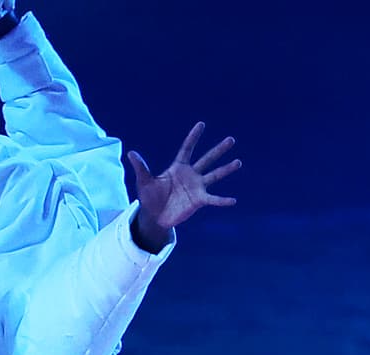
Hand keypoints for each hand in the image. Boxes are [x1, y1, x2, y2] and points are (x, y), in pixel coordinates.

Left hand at [128, 122, 240, 251]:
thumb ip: (141, 168)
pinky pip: (213, 200)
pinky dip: (223, 200)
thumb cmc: (149, 197)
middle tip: (231, 140)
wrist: (155, 216)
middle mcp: (190, 175)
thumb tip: (131, 153)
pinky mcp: (199, 201)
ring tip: (238, 162)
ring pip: (215, 175)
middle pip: (207, 159)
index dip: (194, 137)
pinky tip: (233, 200)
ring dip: (226, 169)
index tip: (202, 124)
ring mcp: (197, 188)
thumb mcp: (144, 181)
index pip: (187, 149)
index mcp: (178, 167)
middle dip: (219, 150)